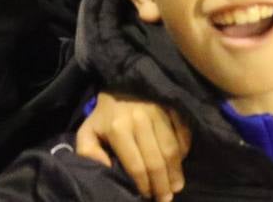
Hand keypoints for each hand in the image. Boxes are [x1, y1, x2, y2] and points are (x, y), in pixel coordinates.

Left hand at [75, 92, 190, 200]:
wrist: (120, 83)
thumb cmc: (105, 114)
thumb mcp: (89, 130)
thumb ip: (88, 150)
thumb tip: (104, 167)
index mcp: (118, 128)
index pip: (136, 165)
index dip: (143, 185)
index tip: (147, 196)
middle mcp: (139, 120)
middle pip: (156, 161)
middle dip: (162, 185)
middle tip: (166, 199)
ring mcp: (158, 112)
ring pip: (172, 151)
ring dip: (176, 173)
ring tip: (175, 187)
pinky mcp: (171, 107)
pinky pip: (183, 135)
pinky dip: (184, 151)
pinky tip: (179, 163)